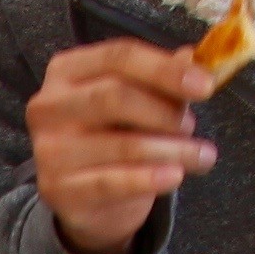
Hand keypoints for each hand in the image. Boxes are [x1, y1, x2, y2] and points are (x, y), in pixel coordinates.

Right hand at [24, 35, 217, 253]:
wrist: (85, 196)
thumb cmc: (113, 135)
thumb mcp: (137, 101)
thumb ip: (162, 79)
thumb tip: (194, 59)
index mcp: (67, 70)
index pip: (118, 57)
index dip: (165, 70)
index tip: (205, 85)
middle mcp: (50, 105)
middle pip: (114, 96)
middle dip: (164, 111)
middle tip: (192, 126)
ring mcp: (49, 148)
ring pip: (120, 144)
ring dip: (171, 150)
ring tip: (201, 156)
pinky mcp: (57, 188)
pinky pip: (110, 182)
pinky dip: (148, 179)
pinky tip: (175, 176)